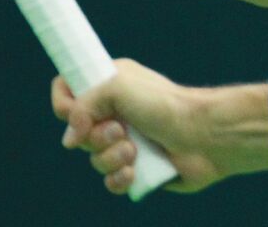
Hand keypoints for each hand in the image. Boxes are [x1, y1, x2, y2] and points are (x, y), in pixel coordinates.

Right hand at [54, 59, 248, 195]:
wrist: (203, 135)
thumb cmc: (163, 104)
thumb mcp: (117, 86)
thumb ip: (83, 105)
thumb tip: (70, 139)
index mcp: (109, 85)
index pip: (68, 89)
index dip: (64, 104)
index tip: (75, 113)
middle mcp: (114, 112)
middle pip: (77, 132)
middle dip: (96, 136)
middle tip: (120, 130)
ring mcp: (125, 141)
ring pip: (94, 160)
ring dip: (111, 157)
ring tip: (134, 151)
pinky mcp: (136, 168)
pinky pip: (111, 182)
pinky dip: (120, 179)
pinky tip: (134, 172)